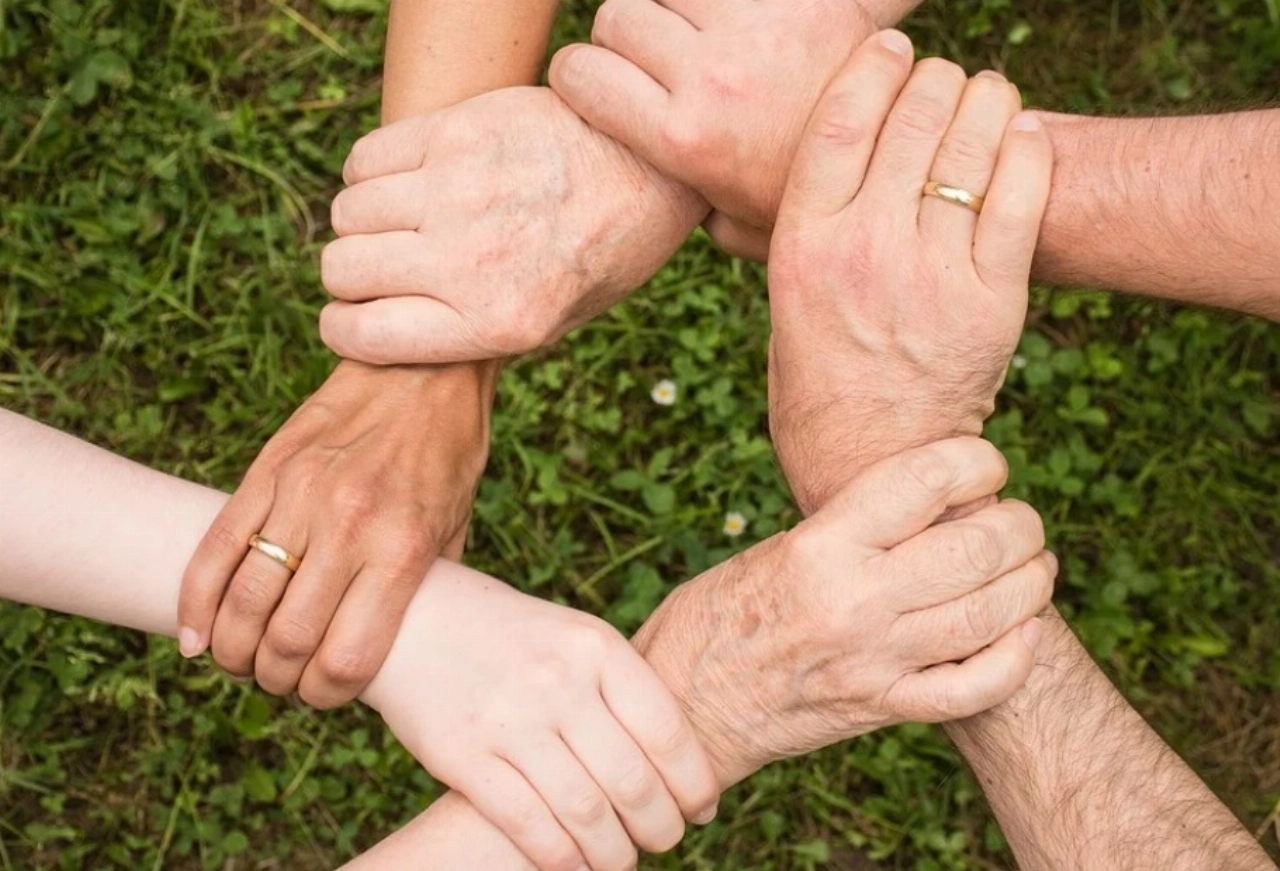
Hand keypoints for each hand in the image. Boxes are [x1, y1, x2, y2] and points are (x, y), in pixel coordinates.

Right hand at [178, 361, 492, 707]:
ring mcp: (301, 496)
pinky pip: (215, 548)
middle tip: (280, 681)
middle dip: (277, 680)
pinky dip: (195, 602)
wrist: (423, 368)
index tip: (324, 696)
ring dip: (234, 650)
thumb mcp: (456, 528)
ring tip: (242, 661)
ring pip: (243, 601)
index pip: (346, 658)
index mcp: (402, 550)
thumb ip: (424, 589)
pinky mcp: (267, 471)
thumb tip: (396, 649)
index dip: (326, 696)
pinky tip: (196, 636)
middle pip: (286, 641)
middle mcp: (349, 527)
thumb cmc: (448, 455)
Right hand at [318, 86, 707, 365]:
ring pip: (348, 212)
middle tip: (384, 267)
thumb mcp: (555, 323)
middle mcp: (471, 261)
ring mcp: (460, 191)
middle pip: (342, 270)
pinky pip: (365, 159)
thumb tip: (388, 334)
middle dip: (352, 276)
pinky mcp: (457, 131)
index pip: (362, 335)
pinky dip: (370, 174)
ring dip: (363, 222)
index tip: (354, 318)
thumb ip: (473, 335)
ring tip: (402, 221)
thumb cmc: (602, 253)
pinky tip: (407, 180)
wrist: (651, 167)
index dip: (345, 329)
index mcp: (497, 322)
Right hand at [362, 564, 719, 870]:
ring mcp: (508, 719)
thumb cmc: (512, 636)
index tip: (701, 809)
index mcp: (596, 647)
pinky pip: (528, 824)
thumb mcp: (574, 637)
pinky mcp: (462, 755)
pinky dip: (561, 859)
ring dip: (614, 854)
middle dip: (660, 826)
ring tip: (621, 860)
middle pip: (632, 781)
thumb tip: (680, 763)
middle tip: (664, 841)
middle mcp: (558, 681)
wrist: (413, 617)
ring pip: (585, 813)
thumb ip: (620, 688)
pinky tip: (574, 867)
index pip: (667, 732)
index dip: (694, 782)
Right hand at [550, 0, 905, 258]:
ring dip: (669, 6)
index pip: (578, 73)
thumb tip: (655, 206)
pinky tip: (729, 21)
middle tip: (652, 61)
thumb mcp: (738, 222)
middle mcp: (708, 78)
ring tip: (692, 36)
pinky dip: (712, 0)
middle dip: (623, 37)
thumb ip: (686, 207)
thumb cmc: (809, 198)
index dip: (578, 75)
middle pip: (617, 17)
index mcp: (682, 138)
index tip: (596, 83)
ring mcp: (750, 30)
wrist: (900, 154)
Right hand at [633, 438, 1053, 786]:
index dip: (977, 461)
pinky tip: (1024, 632)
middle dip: (1020, 525)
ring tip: (1035, 566)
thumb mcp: (775, 549)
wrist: (684, 707)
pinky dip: (1016, 658)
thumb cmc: (717, 615)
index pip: (925, 480)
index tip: (986, 464)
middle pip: (976, 547)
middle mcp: (853, 601)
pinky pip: (974, 688)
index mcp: (819, 546)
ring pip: (991, 614)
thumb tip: (933, 504)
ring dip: (1031, 583)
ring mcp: (874, 661)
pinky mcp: (882, 709)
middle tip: (1021, 520)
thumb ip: (851, 529)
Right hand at [766, 34, 1053, 512]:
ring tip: (986, 96)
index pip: (841, 119)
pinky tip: (1021, 134)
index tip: (890, 47)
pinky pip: (1021, 195)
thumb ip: (782, 233)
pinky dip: (1027, 149)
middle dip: (935, 78)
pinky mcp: (991, 301)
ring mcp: (932, 274)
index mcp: (803, 244)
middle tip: (942, 78)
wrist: (872, 463)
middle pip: (913, 116)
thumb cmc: (817, 380)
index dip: (872, 66)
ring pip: (972, 144)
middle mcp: (866, 249)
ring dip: (985, 100)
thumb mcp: (780, 300)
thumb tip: (771, 175)